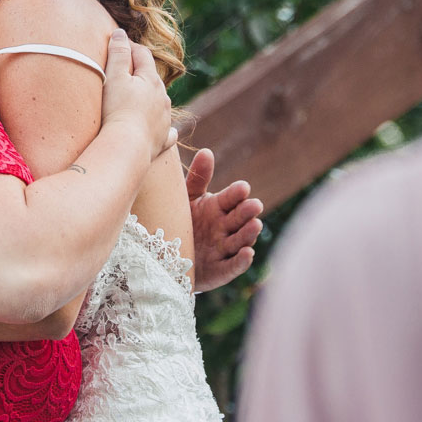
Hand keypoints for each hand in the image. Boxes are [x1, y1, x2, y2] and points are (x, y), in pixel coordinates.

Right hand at [99, 29, 174, 162]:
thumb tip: (120, 32)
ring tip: (138, 98)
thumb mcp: (114, 77)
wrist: (127, 147)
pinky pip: (167, 130)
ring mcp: (165, 118)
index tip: (118, 43)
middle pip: (153, 78)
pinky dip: (163, 126)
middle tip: (126, 69)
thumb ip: (118, 53)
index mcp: (151, 80)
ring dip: (151, 97)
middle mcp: (163, 97)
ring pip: (161, 102)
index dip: (130, 46)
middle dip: (141, 71)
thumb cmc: (117, 110)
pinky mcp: (162, 139)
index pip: (142, 55)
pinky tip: (161, 128)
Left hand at [186, 147, 263, 292]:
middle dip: (248, 211)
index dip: (237, 193)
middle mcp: (225, 227)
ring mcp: (224, 249)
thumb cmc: (180, 222)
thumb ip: (198, 178)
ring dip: (249, 233)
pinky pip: (233, 266)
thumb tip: (206, 151)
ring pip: (241, 240)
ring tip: (255, 224)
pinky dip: (242, 261)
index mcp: (218, 207)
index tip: (243, 188)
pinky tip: (249, 253)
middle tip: (253, 205)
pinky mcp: (221, 270)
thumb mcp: (187, 199)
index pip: (231, 197)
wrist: (166, 257)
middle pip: (240, 217)